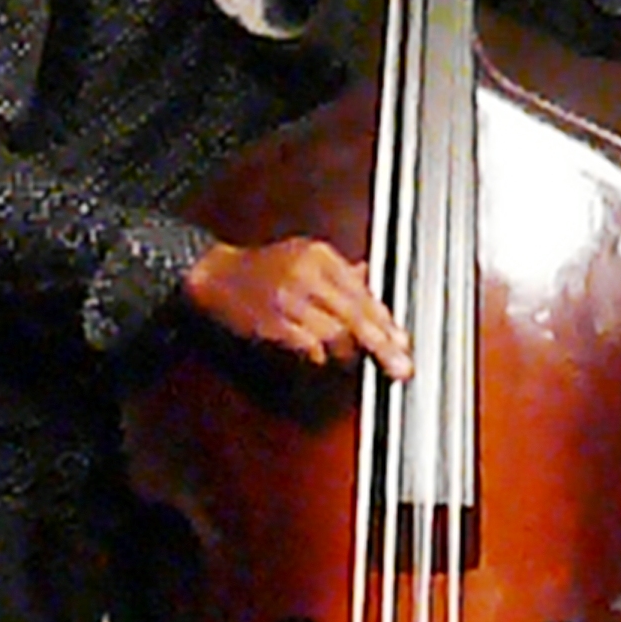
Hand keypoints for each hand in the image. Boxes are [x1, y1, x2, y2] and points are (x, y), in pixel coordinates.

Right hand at [181, 236, 413, 378]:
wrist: (218, 277)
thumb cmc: (264, 267)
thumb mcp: (306, 255)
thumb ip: (343, 272)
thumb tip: (373, 281)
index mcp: (319, 256)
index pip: (362, 293)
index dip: (385, 321)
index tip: (402, 340)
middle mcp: (306, 276)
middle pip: (353, 316)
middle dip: (381, 344)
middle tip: (399, 365)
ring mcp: (288, 302)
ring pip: (334, 335)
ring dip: (350, 352)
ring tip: (357, 358)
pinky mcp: (273, 326)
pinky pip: (309, 348)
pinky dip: (322, 355)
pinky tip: (326, 356)